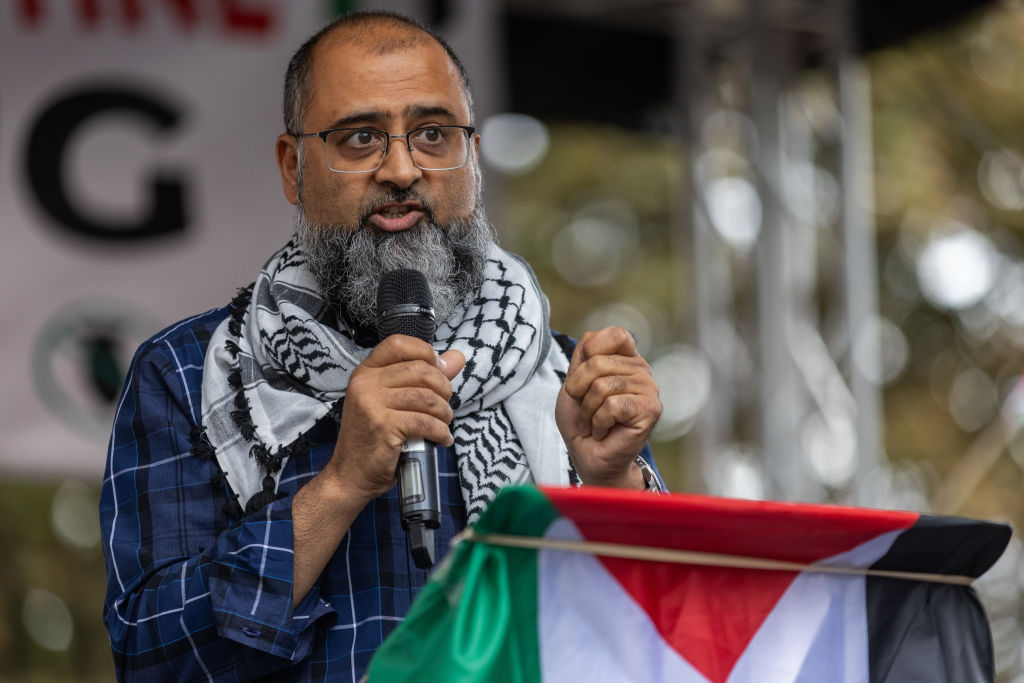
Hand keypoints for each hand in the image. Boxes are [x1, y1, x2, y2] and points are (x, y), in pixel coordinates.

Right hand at [325, 335, 465, 503]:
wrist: (350, 475)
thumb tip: (457, 357)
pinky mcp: (383, 426)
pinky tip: (442, 439)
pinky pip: (425, 422)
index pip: (398, 343)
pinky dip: (441, 432)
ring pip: (427, 397)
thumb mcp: (393, 402)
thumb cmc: (373, 439)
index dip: (425, 352)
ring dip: (444, 413)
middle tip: (444, 406)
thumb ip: (425, 378)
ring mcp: (371, 404)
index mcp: (366, 373)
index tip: (439, 369)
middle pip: (420, 369)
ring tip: (443, 424)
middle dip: (443, 388)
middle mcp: (365, 383)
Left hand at [555, 327, 660, 488]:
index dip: (590, 354)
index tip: (583, 382)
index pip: (614, 334)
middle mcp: (641, 370)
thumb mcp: (573, 383)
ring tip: (596, 422)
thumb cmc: (581, 422)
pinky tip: (605, 430)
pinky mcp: (650, 410)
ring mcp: (649, 389)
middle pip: (598, 362)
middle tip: (586, 410)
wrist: (588, 457)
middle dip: (579, 390)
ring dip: (588, 410)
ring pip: (602, 386)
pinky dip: (599, 422)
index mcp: (626, 359)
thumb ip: (582, 357)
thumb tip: (592, 340)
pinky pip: (612, 405)